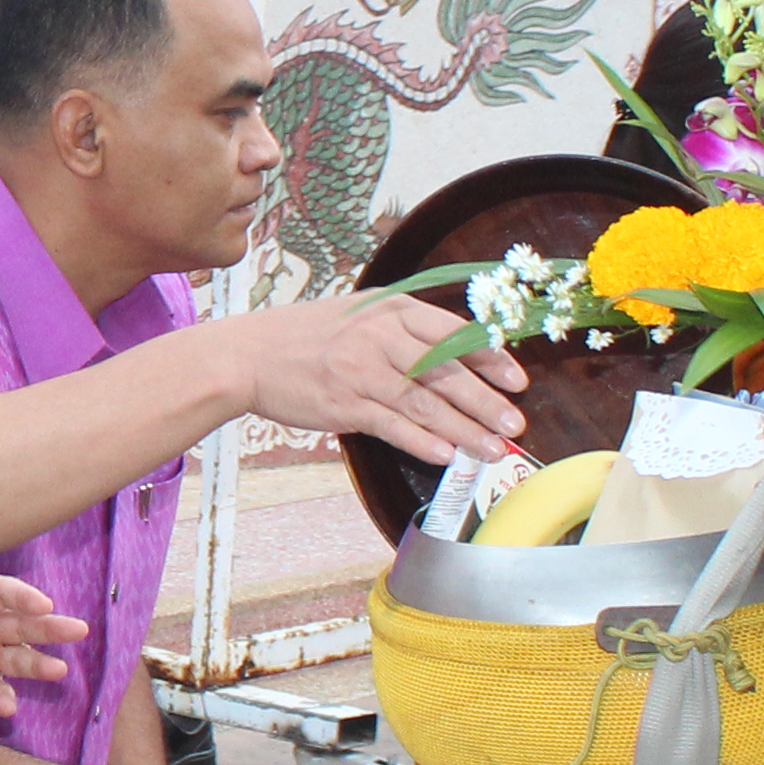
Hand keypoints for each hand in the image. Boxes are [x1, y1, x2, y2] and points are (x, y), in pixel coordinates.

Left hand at [0, 571, 88, 720]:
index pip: (3, 593)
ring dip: (39, 664)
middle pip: (23, 624)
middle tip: (78, 629)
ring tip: (58, 670)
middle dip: (50, 627)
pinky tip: (9, 706)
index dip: (24, 597)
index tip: (44, 604)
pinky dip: (6, 699)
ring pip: (20, 658)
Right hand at [224, 292, 528, 464]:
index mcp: (389, 309)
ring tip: (493, 449)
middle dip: (486, 401)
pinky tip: (446, 455)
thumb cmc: (304, 335)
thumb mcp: (358, 313)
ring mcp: (361, 372)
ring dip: (464, 430)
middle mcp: (379, 337)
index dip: (490, 358)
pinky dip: (421, 442)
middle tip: (515, 424)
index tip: (517, 379)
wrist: (247, 355)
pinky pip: (392, 426)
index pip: (453, 332)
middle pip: (446, 371)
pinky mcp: (344, 405)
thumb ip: (403, 328)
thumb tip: (455, 353)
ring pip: (425, 404)